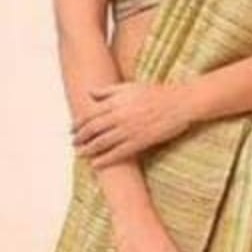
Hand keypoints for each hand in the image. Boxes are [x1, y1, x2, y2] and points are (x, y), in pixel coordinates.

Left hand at [72, 80, 192, 167]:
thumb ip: (108, 91)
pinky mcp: (139, 142)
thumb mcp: (130, 86)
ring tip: (80, 154)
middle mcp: (119, 116)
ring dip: (88, 149)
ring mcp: (129, 130)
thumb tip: (90, 94)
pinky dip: (105, 160)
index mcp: (116, 102)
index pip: (90, 114)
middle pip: (93, 129)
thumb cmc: (156, 93)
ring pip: (102, 142)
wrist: (179, 104)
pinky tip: (96, 164)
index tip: (72, 129)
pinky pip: (118, 153)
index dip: (78, 123)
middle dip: (80, 137)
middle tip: (73, 143)